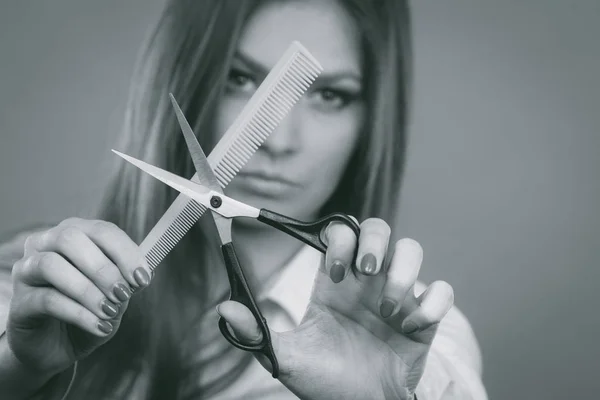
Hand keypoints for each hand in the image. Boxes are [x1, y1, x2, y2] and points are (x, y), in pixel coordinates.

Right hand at [6, 218, 151, 375]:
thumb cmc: (88, 313)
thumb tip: (140, 275)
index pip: (101, 230)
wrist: (56, 348)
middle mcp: (45, 244)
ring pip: (52, 265)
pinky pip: (47, 300)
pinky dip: (79, 313)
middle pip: (70, 238)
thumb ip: (125, 282)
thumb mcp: (114, 297)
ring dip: (88, 290)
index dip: (125, 252)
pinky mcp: (18, 301)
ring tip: (110, 311)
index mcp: (74, 234)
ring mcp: (26, 270)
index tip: (143, 277)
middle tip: (124, 294)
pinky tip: (99, 326)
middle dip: (103, 267)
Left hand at [217, 218, 453, 399]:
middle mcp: (367, 281)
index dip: (341, 240)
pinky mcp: (424, 318)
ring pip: (412, 249)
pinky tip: (412, 326)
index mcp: (336, 282)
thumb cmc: (327, 381)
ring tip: (387, 308)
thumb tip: (222, 310)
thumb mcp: (289, 357)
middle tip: (365, 271)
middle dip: (375, 241)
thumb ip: (259, 332)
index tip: (336, 271)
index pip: (340, 233)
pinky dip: (432, 302)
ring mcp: (397, 296)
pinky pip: (442, 291)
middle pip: (379, 228)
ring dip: (403, 271)